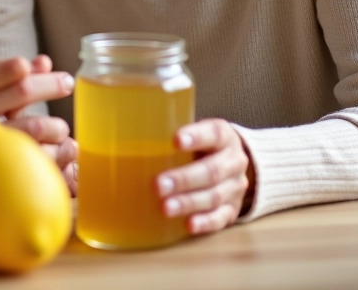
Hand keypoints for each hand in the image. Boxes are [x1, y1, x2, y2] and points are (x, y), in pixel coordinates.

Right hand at [0, 55, 74, 178]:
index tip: (50, 66)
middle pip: (19, 95)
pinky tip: (56, 152)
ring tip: (61, 128)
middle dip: (51, 86)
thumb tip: (42, 63)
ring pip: (28, 133)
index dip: (25, 68)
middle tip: (66, 83)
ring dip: (55, 127)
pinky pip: (23, 163)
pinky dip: (47, 156)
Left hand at [155, 118, 253, 235]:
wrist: (232, 167)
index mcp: (224, 137)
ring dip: (188, 202)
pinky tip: (189, 225)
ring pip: (214, 196)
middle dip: (184, 179)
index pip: (213, 133)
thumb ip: (169, 138)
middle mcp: (233, 162)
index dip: (196, 137)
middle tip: (159, 185)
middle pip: (212, 170)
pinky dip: (205, 222)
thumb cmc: (202, 148)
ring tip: (165, 207)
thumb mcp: (194, 136)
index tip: (175, 140)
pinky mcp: (232, 211)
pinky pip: (221, 218)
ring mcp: (234, 188)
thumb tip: (123, 140)